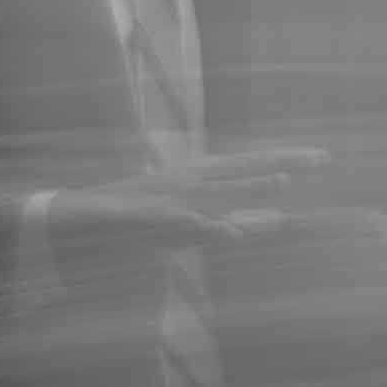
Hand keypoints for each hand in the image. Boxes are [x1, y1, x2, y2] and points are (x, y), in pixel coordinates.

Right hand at [43, 146, 330, 279]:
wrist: (64, 220)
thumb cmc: (122, 223)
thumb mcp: (180, 225)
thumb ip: (224, 225)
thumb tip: (270, 222)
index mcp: (189, 182)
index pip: (244, 167)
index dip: (281, 159)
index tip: (321, 157)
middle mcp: (178, 182)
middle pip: (235, 170)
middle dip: (276, 163)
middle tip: (321, 158)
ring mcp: (157, 197)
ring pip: (209, 191)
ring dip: (244, 186)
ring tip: (282, 182)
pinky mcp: (134, 215)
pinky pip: (168, 219)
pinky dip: (193, 222)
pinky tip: (217, 229)